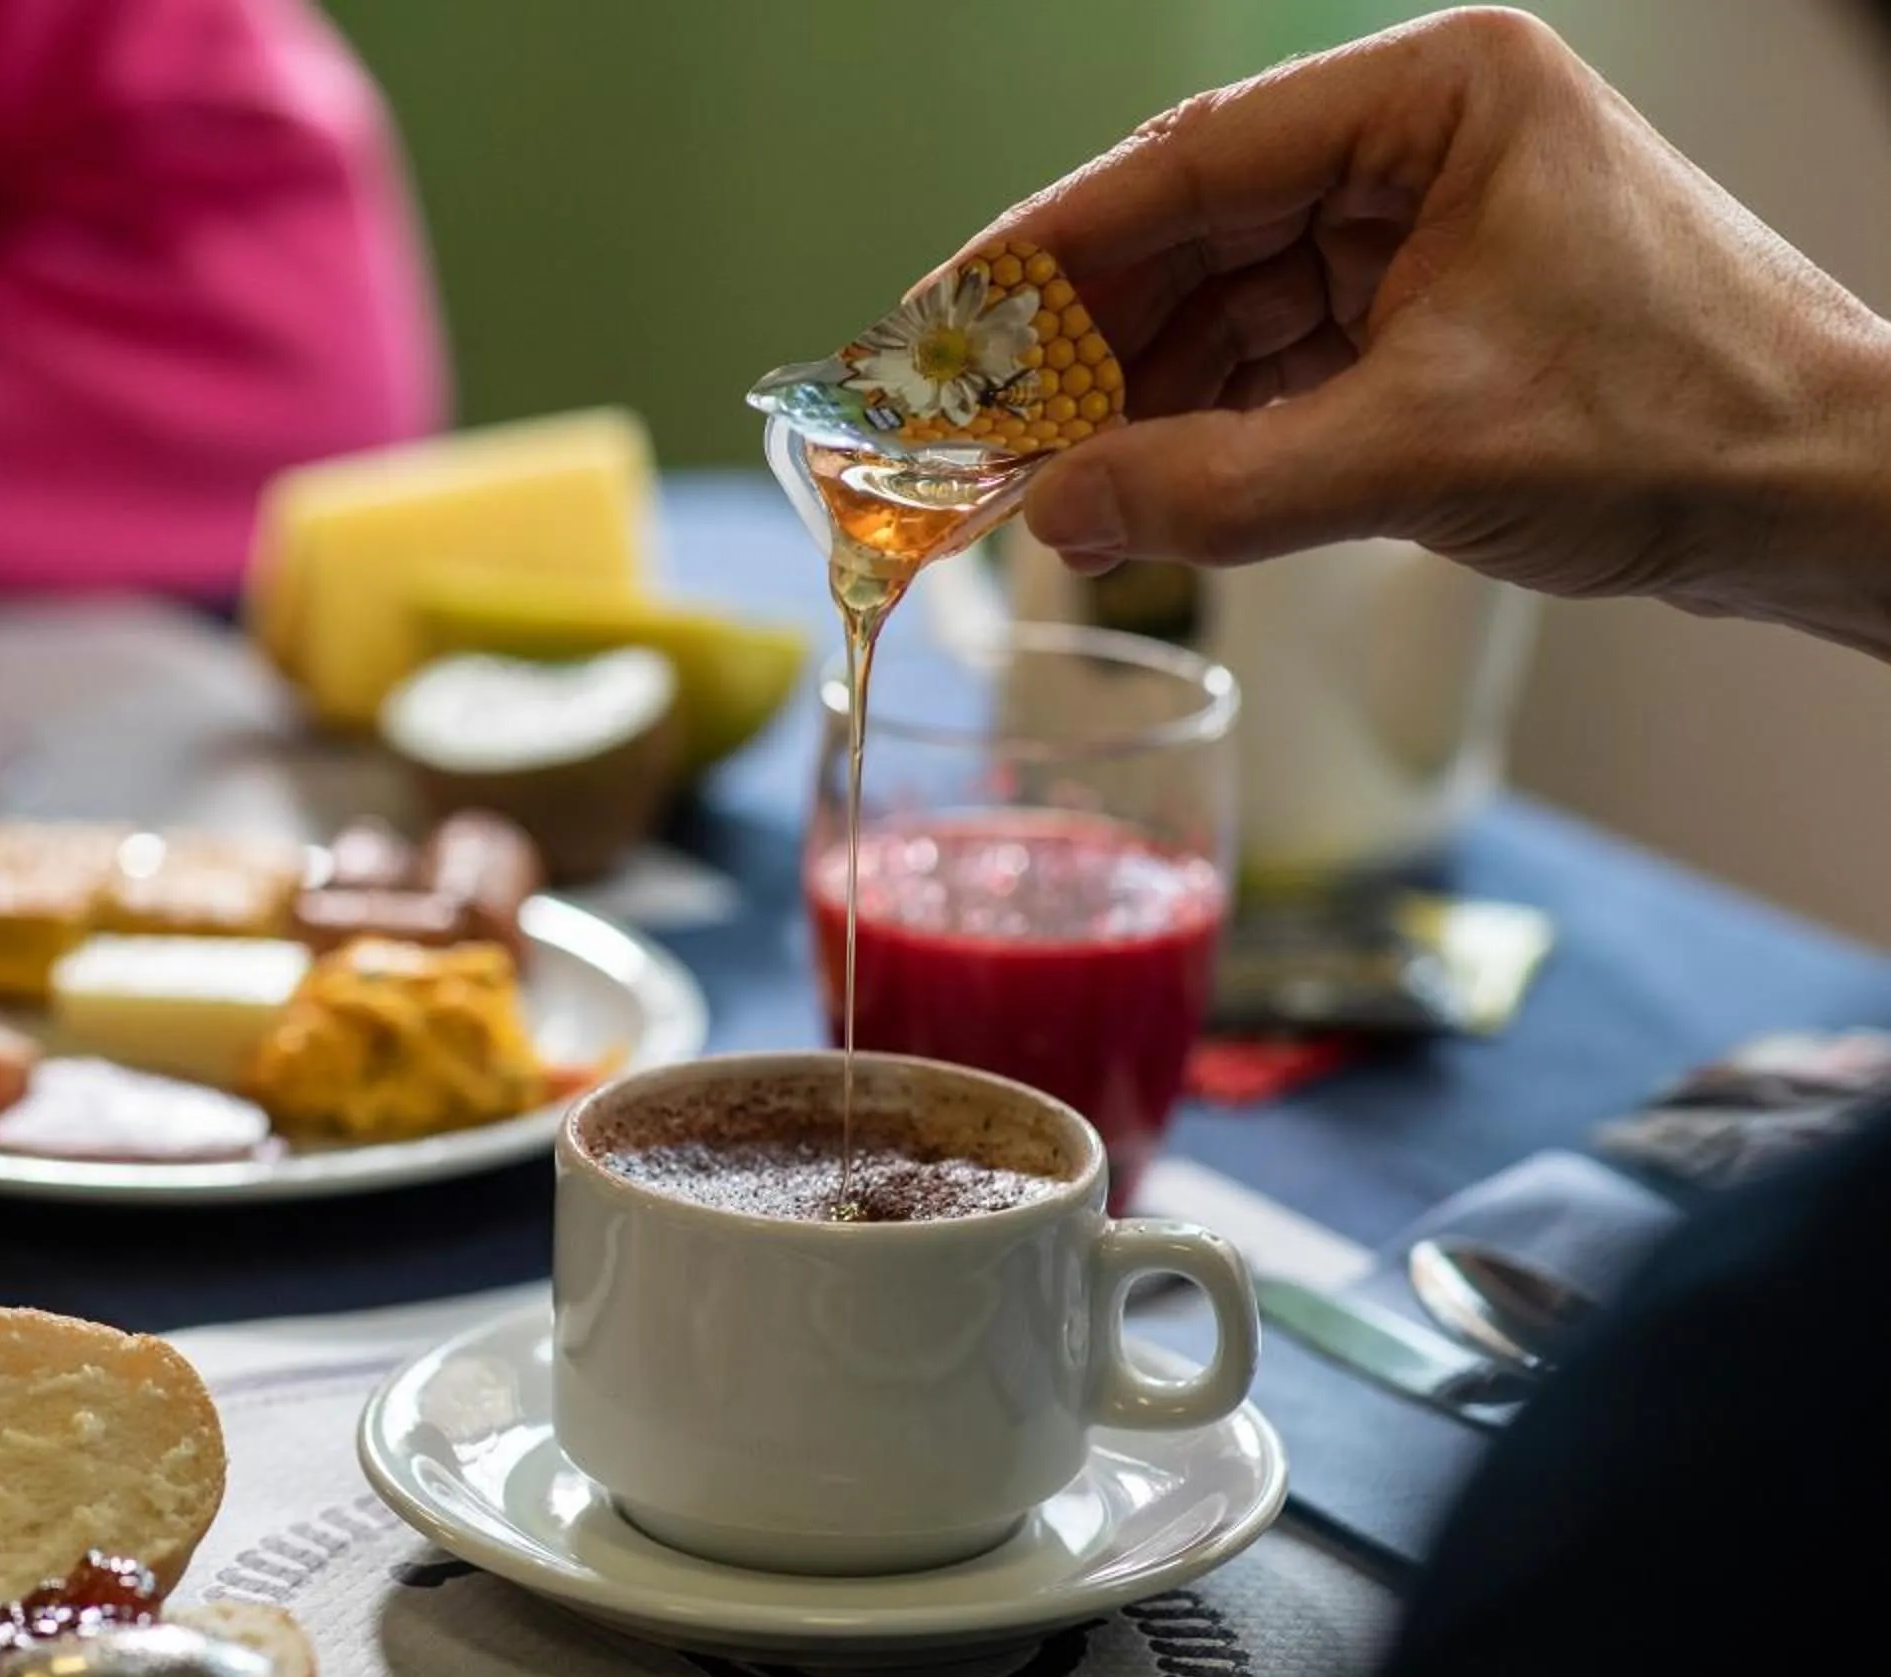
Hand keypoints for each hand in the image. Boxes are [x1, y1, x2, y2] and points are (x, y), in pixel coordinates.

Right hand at [985, 7, 1890, 654]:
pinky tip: (1122, 487)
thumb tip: (1052, 516)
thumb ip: (1216, 488)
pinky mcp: (1429, 315)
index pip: (1186, 159)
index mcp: (1434, 96)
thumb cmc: (1683, 425)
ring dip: (1126, 399)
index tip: (937, 319)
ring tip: (1022, 479)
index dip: (1043, 249)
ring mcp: (1423, 227)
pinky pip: (1270, 364)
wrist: (1828, 501)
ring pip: (1220, 307)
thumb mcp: (1418, 456)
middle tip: (960, 426)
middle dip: (1076, 343)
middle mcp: (1419, 141)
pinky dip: (1196, 429)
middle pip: (1190, 233)